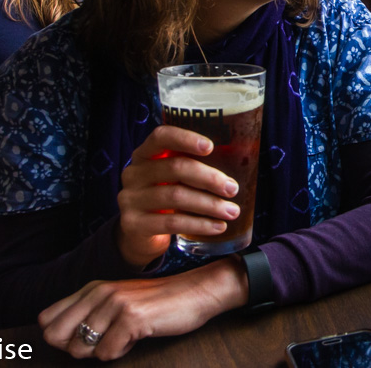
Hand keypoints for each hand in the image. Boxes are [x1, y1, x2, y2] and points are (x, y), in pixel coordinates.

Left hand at [38, 256, 248, 360]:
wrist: (195, 293)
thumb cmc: (157, 304)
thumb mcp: (118, 302)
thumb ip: (89, 314)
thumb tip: (58, 340)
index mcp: (92, 288)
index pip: (48, 319)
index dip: (62, 337)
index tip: (87, 338)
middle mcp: (99, 293)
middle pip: (55, 336)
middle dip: (76, 347)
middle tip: (104, 340)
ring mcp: (114, 304)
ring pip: (80, 348)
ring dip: (103, 350)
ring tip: (125, 336)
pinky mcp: (131, 318)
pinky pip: (106, 353)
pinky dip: (120, 352)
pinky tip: (137, 336)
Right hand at [116, 124, 239, 266]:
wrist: (139, 235)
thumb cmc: (165, 197)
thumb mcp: (172, 178)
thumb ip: (192, 166)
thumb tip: (239, 161)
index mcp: (145, 154)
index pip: (161, 136)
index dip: (186, 139)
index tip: (210, 147)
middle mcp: (134, 173)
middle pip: (175, 167)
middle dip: (209, 178)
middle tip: (232, 188)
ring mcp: (131, 199)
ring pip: (176, 196)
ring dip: (209, 204)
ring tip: (232, 211)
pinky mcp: (134, 224)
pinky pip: (172, 223)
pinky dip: (200, 224)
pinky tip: (218, 226)